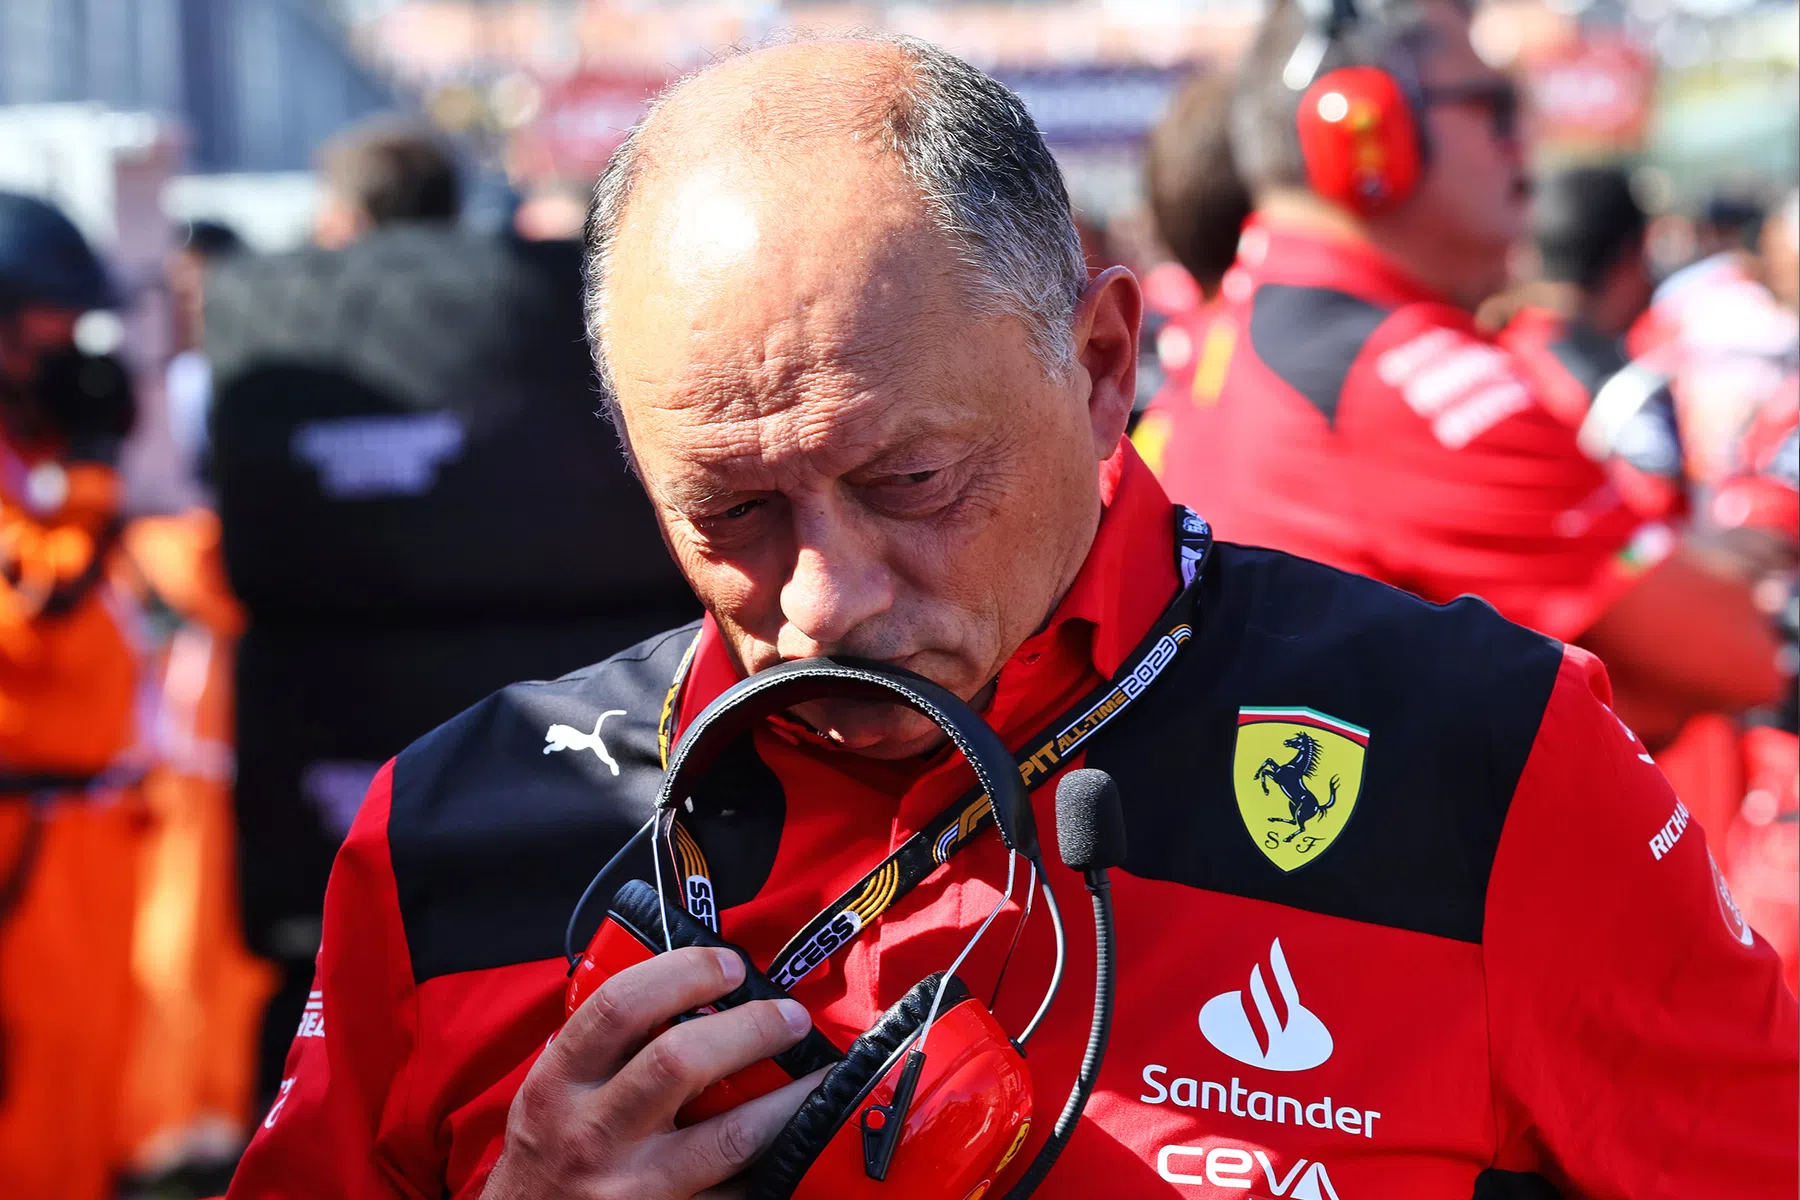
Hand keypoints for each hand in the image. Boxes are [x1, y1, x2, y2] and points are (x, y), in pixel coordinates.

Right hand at [481, 946, 819, 1199]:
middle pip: (681, 1062)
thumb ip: (602, 1044)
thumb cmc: (549, 1153)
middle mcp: (591, 1132)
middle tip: (789, 1017)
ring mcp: (631, 1185)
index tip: (729, 965)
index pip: (621, 1007)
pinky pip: (734, 1191)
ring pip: (728, 1136)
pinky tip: (793, 1142)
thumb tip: (687, 989)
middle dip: (750, 1029)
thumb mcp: (554, 1091)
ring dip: (786, 1102)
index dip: (684, 974)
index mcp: (560, 1082)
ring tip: (819, 1078)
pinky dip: (771, 1164)